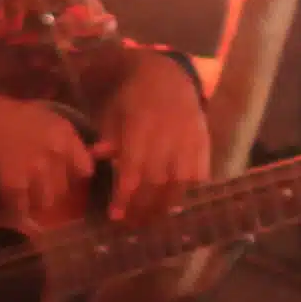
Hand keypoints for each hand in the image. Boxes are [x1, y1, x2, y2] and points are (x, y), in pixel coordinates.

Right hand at [0, 93, 94, 224]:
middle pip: (64, 188)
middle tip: (35, 185)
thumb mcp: (41, 117)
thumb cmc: (0, 114)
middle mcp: (55, 152)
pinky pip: (22, 207)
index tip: (62, 176)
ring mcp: (35, 170)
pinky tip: (7, 198)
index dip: (72, 175)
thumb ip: (62, 140)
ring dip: (35, 201)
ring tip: (21, 193)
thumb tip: (80, 162)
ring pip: (46, 202)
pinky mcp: (13, 185)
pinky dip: (15, 207)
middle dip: (51, 189)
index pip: (85, 169)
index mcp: (64, 133)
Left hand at [95, 52, 211, 225]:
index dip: (125, 196)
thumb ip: (109, 137)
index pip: (133, 170)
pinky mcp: (204, 144)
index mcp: (142, 127)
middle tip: (131, 224)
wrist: (169, 76)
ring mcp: (189, 141)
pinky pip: (200, 175)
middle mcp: (167, 137)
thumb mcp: (114, 112)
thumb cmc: (135, 97)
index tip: (115, 216)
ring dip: (166, 206)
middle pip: (157, 182)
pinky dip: (189, 193)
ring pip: (180, 183)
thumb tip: (96, 157)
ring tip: (152, 219)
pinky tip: (176, 205)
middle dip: (143, 207)